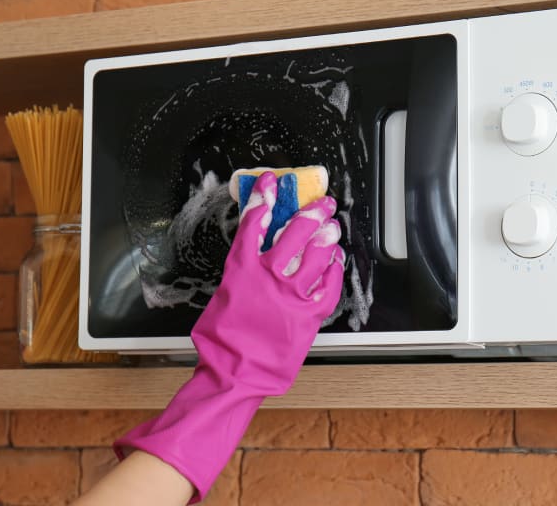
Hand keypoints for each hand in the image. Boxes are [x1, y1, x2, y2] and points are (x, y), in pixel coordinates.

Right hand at [194, 170, 344, 394]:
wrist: (234, 373)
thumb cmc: (221, 341)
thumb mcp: (224, 296)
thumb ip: (241, 274)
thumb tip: (253, 256)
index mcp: (242, 270)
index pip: (254, 223)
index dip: (264, 198)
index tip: (273, 182)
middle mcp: (269, 276)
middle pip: (294, 232)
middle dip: (311, 212)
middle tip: (321, 203)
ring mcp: (291, 295)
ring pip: (316, 255)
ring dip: (327, 237)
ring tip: (333, 227)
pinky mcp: (309, 315)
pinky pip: (328, 285)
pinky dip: (333, 271)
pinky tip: (335, 262)